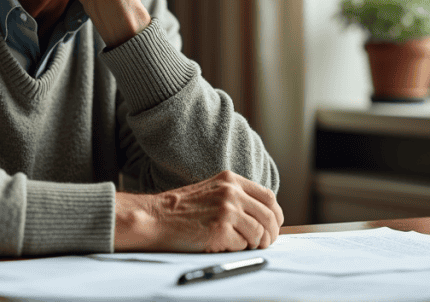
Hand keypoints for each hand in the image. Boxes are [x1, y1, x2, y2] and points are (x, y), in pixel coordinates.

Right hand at [114, 171, 284, 252]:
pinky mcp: (220, 230)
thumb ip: (235, 196)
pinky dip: (237, 249)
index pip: (268, 197)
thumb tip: (263, 216)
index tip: (273, 226)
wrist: (155, 217)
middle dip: (271, 233)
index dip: (275, 215)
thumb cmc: (180, 209)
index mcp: (230, 180)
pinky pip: (243, 244)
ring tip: (241, 244)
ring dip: (255, 243)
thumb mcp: (211, 190)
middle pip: (269, 215)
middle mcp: (231, 192)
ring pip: (259, 232)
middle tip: (265, 243)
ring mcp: (226, 210)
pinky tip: (222, 244)